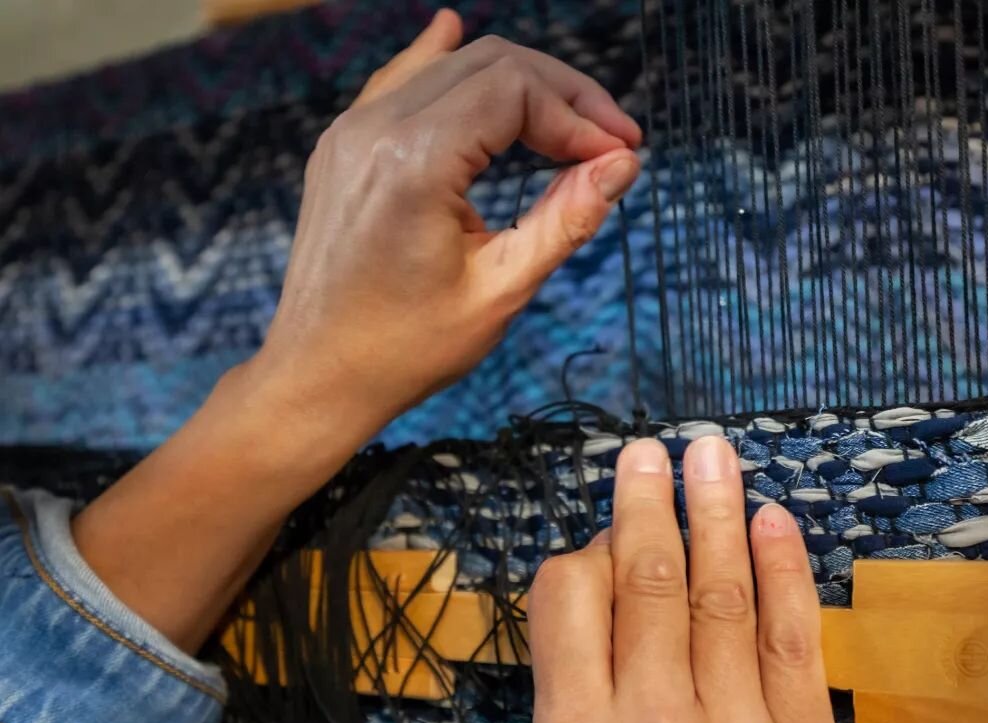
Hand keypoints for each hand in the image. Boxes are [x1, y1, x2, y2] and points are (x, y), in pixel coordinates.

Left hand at [253, 8, 641, 447]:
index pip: (516, 92)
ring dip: (516, 85)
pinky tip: (453, 32)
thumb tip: (621, 164)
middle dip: (560, 94)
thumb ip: (565, 219)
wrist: (317, 375)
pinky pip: (402, 82)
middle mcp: (375, 129)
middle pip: (489, 63)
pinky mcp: (342, 146)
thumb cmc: (405, 349)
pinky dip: (443, 65)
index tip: (618, 154)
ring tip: (566, 123)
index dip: (579, 115)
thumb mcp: (499, 291)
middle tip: (609, 139)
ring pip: (449, 66)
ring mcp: (350, 132)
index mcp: (413, 163)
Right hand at [528, 436, 845, 722]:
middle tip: (645, 453)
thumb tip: (599, 577)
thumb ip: (570, 684)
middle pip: (649, 582)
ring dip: (715, 511)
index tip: (599, 534)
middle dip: (647, 503)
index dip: (583, 551)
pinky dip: (783, 569)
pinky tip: (770, 519)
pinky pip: (793, 639)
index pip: (570, 600)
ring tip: (707, 455)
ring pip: (722, 594)